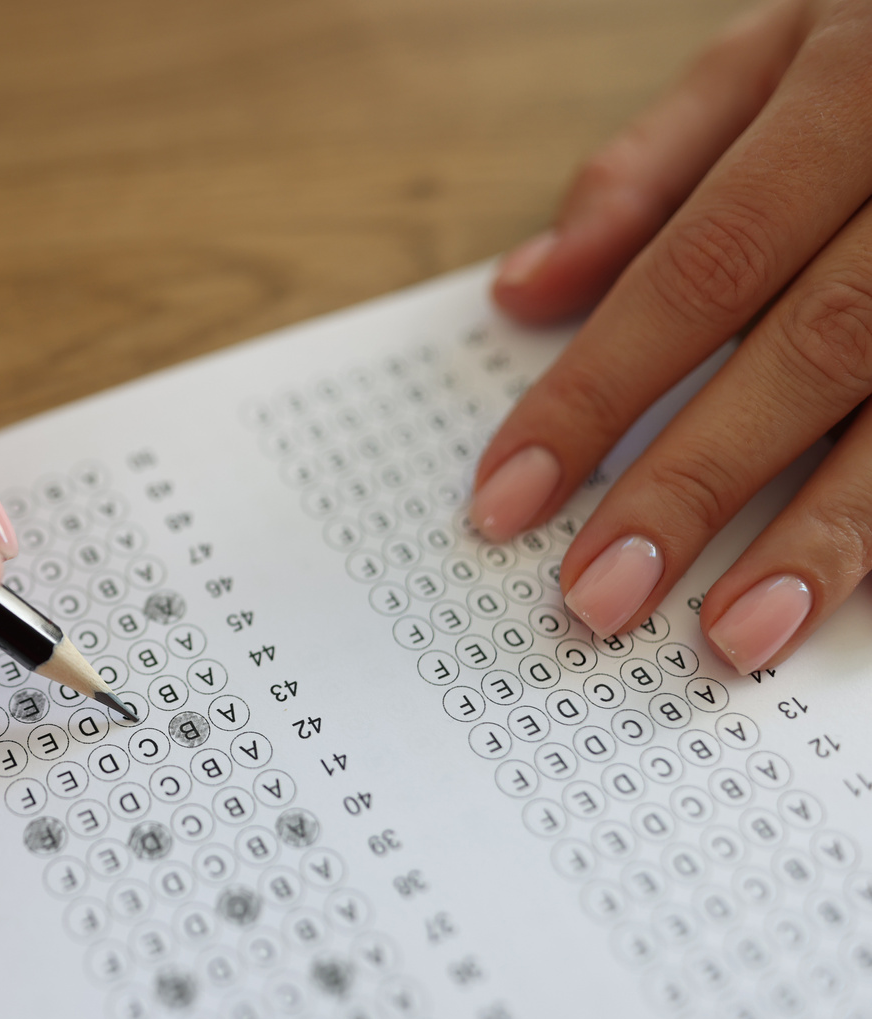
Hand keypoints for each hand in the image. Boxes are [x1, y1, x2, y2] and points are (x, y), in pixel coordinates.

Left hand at [471, 0, 871, 674]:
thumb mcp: (777, 49)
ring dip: (824, 534)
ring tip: (734, 633)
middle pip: (807, 351)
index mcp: (849, 95)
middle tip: (598, 593)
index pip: (693, 270)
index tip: (508, 496)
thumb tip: (522, 291)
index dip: (595, 391)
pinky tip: (850, 598)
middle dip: (695, 483)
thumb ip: (648, 169)